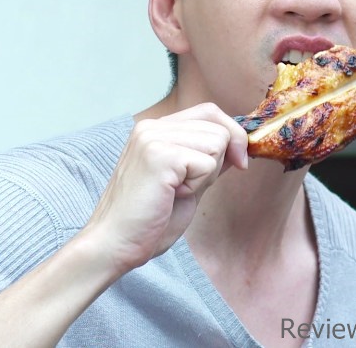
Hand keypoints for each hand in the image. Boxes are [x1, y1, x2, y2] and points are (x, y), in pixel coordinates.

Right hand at [84, 102, 248, 272]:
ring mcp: (153, 138)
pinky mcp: (160, 155)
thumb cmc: (149, 219)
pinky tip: (171, 196)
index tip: (239, 162)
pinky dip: (198, 186)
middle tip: (186, 187)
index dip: (232, 135)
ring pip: (217, 143)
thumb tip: (240, 144)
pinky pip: (208, 164)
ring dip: (206, 176)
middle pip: (219, 128)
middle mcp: (152, 126)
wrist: (115, 244)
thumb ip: (209, 159)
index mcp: (155, 129)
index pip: (210, 112)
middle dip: (218, 162)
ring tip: (175, 191)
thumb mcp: (188, 181)